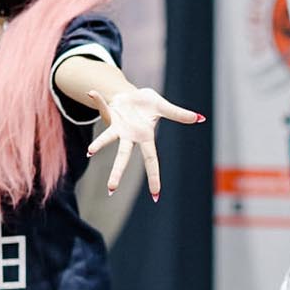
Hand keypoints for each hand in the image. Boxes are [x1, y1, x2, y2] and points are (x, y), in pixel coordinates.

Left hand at [85, 86, 204, 200]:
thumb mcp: (164, 107)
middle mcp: (129, 136)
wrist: (130, 95)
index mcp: (145, 137)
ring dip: (99, 143)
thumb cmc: (148, 104)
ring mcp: (117, 127)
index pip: (151, 160)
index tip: (156, 196)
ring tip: (90, 151)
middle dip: (117, 172)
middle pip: (123, 156)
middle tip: (111, 189)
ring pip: (107, 138)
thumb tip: (200, 118)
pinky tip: (91, 93)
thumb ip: (178, 114)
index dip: (154, 177)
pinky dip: (98, 99)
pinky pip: (103, 106)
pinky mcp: (108, 114)